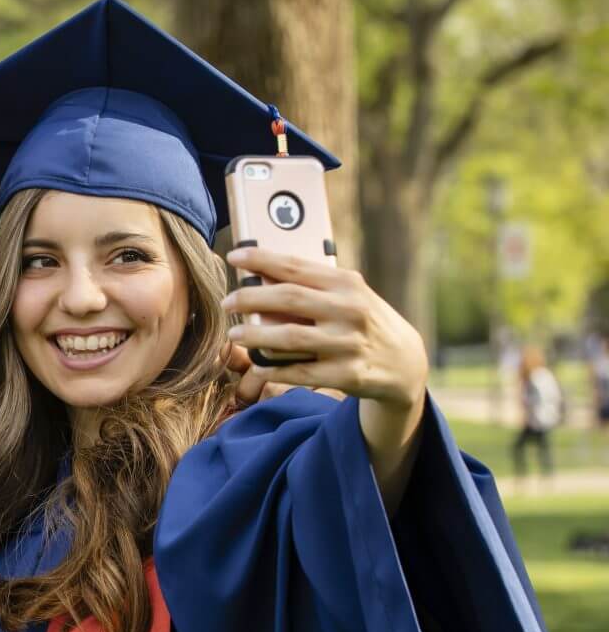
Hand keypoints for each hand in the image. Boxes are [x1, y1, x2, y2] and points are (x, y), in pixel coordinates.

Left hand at [221, 248, 427, 510]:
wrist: (405, 362)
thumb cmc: (362, 320)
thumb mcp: (346, 295)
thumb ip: (309, 284)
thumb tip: (259, 272)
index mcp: (346, 284)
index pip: (296, 267)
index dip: (261, 259)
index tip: (234, 257)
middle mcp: (349, 310)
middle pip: (288, 298)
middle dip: (250, 298)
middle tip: (226, 302)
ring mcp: (349, 343)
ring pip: (290, 337)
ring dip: (256, 336)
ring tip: (235, 334)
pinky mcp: (348, 374)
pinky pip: (301, 372)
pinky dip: (274, 368)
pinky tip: (257, 364)